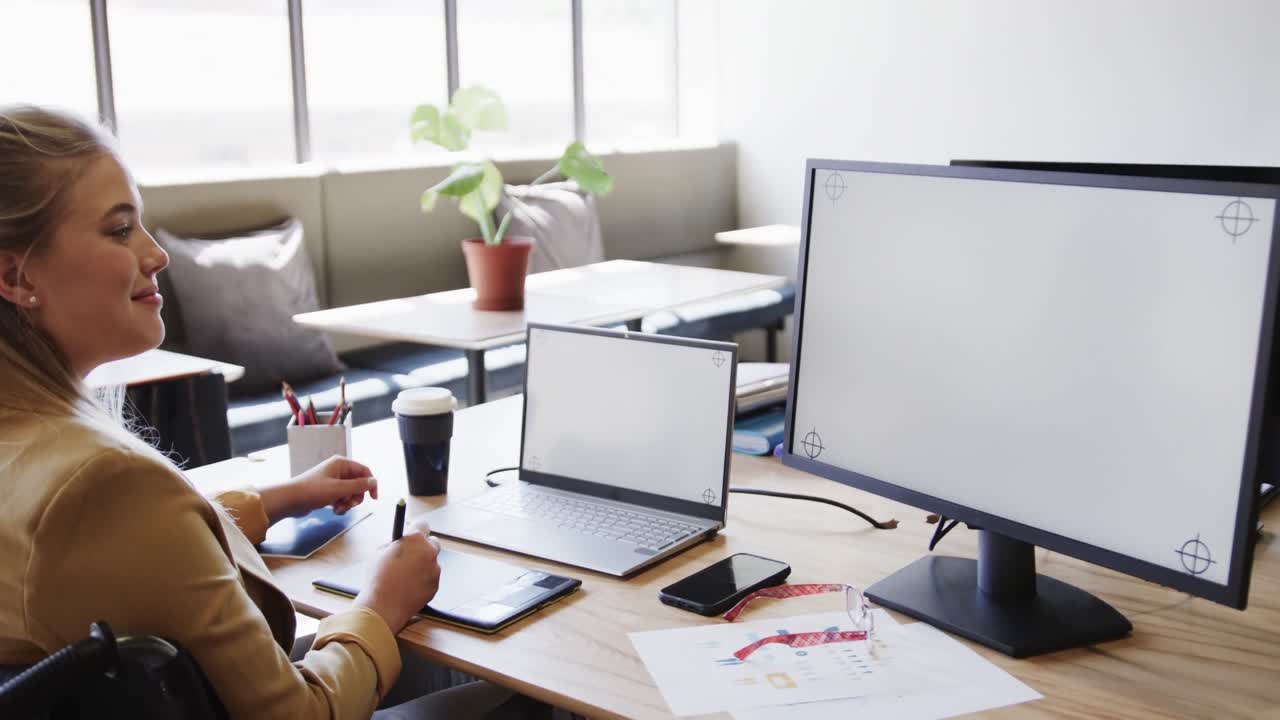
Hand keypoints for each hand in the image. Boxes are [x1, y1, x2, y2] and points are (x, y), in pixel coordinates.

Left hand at [259, 455, 377, 524]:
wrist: (289, 500)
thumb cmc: (312, 491)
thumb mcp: (339, 489)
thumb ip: (359, 486)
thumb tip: (374, 481)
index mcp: (341, 464)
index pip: (364, 471)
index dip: (371, 484)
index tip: (373, 498)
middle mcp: (338, 470)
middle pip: (358, 484)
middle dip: (356, 496)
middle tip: (349, 504)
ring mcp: (332, 481)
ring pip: (350, 493)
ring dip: (347, 503)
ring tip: (338, 508)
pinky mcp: (327, 491)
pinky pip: (341, 498)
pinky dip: (340, 505)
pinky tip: (333, 509)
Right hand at [355, 519, 442, 632]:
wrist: (383, 606)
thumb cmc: (378, 579)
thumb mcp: (379, 552)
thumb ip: (394, 543)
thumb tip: (400, 541)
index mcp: (415, 539)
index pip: (422, 524)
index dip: (416, 527)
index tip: (413, 530)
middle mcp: (429, 552)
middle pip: (432, 542)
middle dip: (423, 546)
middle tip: (412, 552)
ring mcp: (434, 569)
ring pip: (431, 562)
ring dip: (422, 565)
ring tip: (405, 575)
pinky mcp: (435, 585)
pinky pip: (431, 578)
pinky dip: (423, 580)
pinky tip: (408, 586)